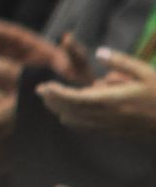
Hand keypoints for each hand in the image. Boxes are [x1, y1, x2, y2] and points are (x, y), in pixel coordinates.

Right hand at [0, 20, 94, 86]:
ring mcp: (21, 71)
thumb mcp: (79, 68)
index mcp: (42, 50)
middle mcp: (29, 58)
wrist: (83, 108)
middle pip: (3, 44)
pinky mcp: (16, 86)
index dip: (3, 31)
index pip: (18, 37)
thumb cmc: (83, 85)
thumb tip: (67, 37)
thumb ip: (71, 53)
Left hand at [39, 50, 155, 137]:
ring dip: (62, 111)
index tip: (44, 86)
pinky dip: (76, 121)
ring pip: (80, 122)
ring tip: (50, 100)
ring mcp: (114, 127)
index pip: (77, 98)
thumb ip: (121, 62)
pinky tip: (69, 115)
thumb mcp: (145, 72)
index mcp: (114, 101)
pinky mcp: (119, 133)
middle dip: (55, 101)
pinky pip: (91, 129)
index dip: (58, 93)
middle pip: (73, 112)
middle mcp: (110, 116)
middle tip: (41, 91)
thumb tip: (100, 52)